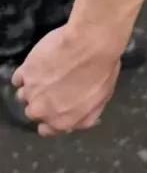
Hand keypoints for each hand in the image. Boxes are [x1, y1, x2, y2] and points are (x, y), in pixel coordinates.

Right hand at [11, 22, 125, 136]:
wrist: (91, 43)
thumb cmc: (102, 70)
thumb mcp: (101, 99)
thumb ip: (85, 117)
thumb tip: (73, 125)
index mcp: (62, 121)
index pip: (46, 130)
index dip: (51, 119)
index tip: (56, 108)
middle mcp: (42, 110)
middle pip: (35, 112)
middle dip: (43, 102)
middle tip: (56, 87)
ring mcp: (31, 91)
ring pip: (24, 95)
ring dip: (33, 88)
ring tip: (47, 75)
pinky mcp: (25, 71)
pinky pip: (18, 78)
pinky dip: (25, 74)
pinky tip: (37, 67)